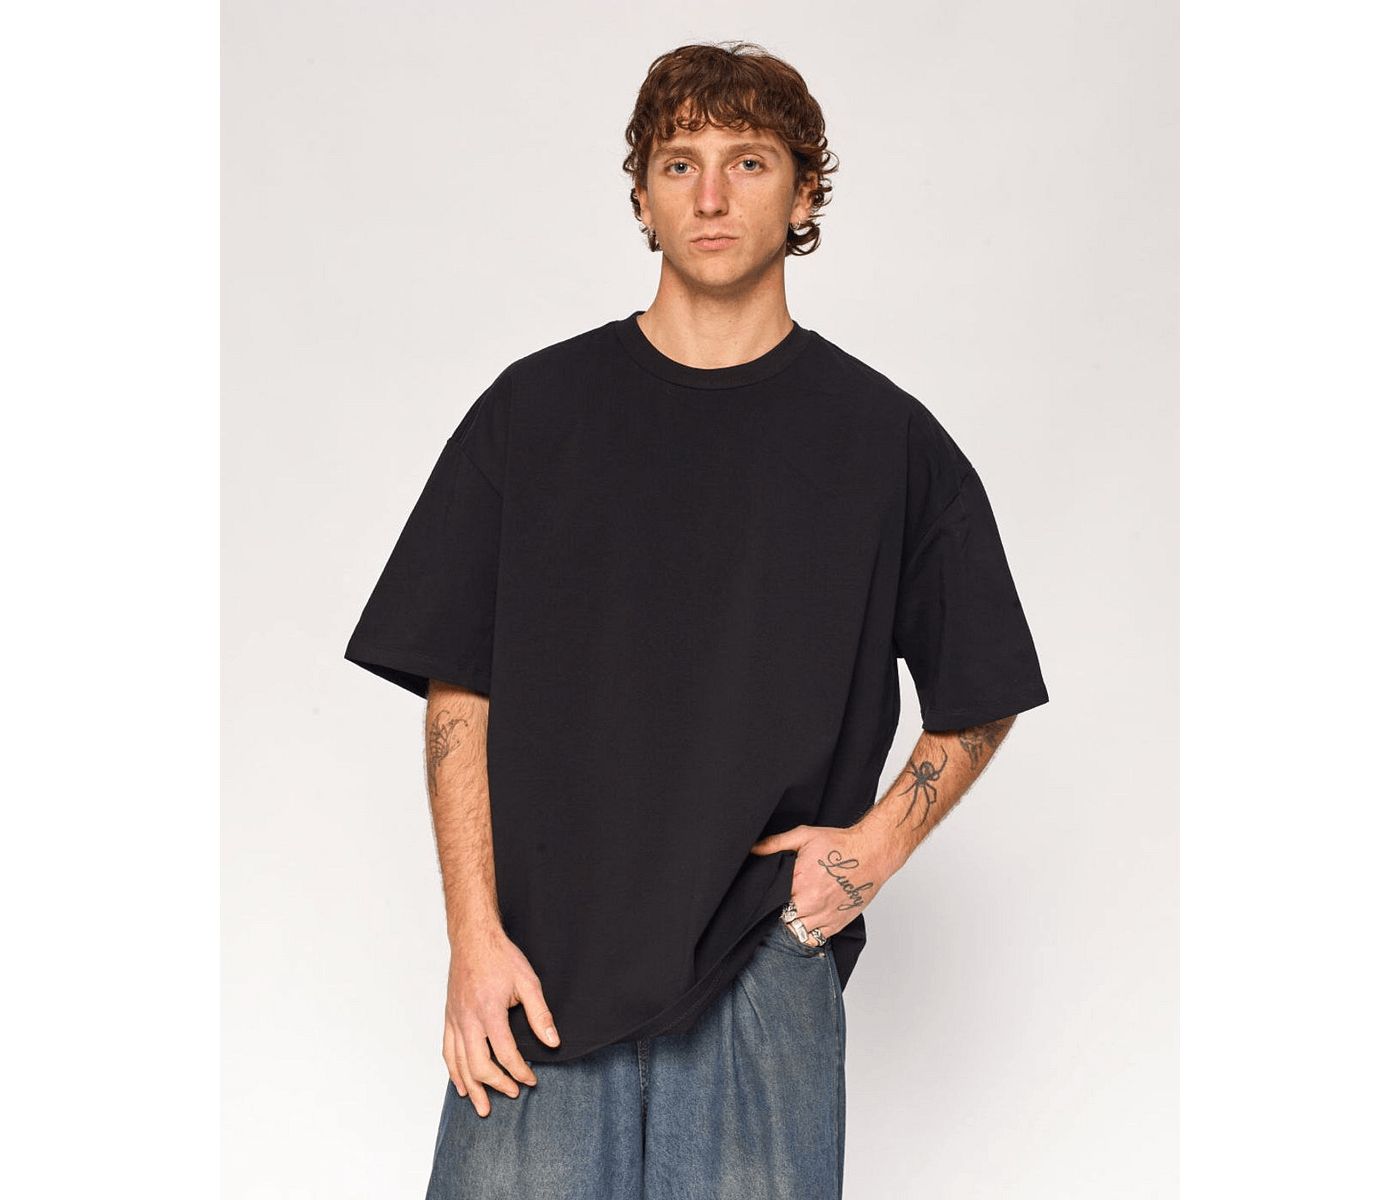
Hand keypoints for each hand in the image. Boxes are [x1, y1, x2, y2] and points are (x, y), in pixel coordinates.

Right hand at [444, 927, 559, 1117]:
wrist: (473, 939)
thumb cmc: (501, 957)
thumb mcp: (528, 982)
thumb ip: (540, 1014)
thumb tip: (553, 1042)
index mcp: (489, 1011)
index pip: (505, 1053)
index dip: (520, 1072)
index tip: (531, 1080)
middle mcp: (468, 1019)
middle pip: (478, 1065)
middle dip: (496, 1085)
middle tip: (512, 1094)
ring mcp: (455, 1019)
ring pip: (459, 1063)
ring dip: (472, 1088)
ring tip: (483, 1106)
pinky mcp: (449, 1017)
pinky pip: (447, 1051)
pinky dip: (454, 1071)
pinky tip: (461, 1084)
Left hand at [749, 822, 899, 945]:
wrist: (872, 852)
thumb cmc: (840, 844)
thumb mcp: (804, 835)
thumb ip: (775, 843)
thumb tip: (753, 849)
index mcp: (798, 880)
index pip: (770, 900)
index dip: (766, 899)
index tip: (768, 895)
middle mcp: (810, 900)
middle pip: (781, 918)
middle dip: (778, 912)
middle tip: (779, 904)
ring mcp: (824, 914)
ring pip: (795, 931)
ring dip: (791, 924)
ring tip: (791, 913)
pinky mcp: (836, 923)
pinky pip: (813, 939)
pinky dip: (806, 934)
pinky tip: (804, 922)